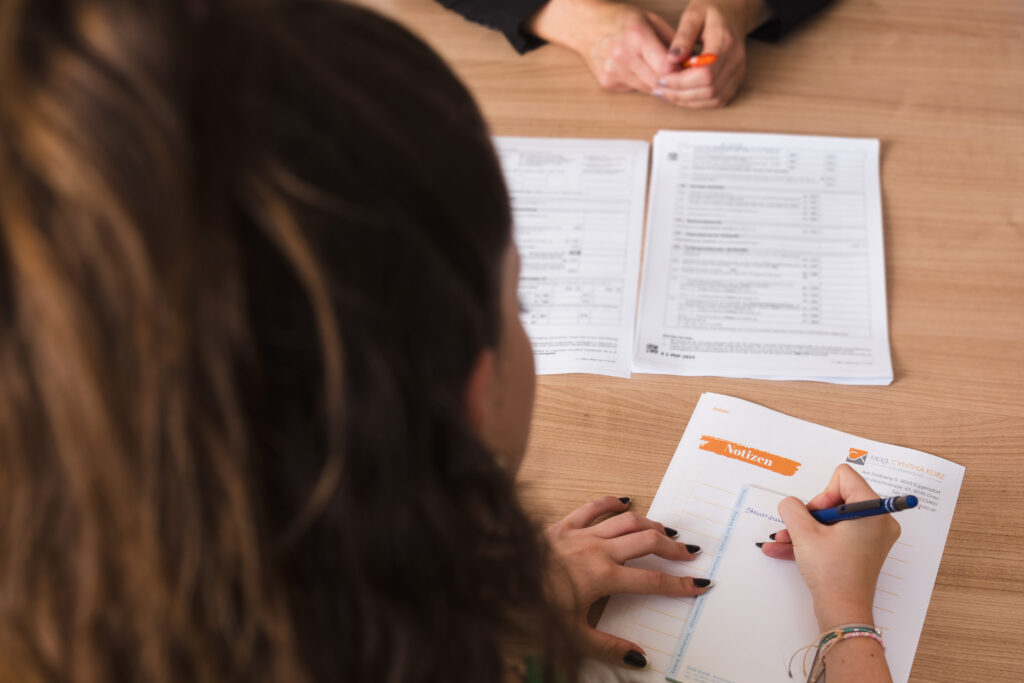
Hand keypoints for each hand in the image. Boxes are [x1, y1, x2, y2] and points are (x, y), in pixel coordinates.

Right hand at [527, 0, 675, 92]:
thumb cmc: (618, 19)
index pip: (666, 67)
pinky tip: (639, 70)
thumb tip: (693, 59)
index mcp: (636, 37)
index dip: (680, 72)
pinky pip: (634, 89)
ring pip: (648, 89)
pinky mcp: (607, 82)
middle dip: (673, 81)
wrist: (584, 25)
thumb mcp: (650, 19)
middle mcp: (623, 56)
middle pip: (658, 81)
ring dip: (659, 84)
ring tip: (665, 74)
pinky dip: (642, 83)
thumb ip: (672, 40)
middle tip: (683, 77)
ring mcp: (613, 72)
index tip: (688, 70)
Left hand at [544, 496, 707, 666]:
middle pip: (647, 543)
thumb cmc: (534, 607)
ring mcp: (582, 534)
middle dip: (672, 549)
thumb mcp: (572, 635)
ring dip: (651, 525)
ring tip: (666, 533)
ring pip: (627, 521)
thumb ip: (608, 646)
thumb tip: (639, 657)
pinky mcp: (564, 524)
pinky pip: (593, 506)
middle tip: (689, 554)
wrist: (500, 579)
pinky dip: (613, 502)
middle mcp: (598, 551)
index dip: (679, 585)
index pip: (652, 581)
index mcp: (604, 578)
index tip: (699, 585)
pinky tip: (625, 502)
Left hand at [653, 0, 770, 107]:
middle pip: (709, 90)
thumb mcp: (693, 14)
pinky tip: (680, 94)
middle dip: (680, 93)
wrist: (733, 12)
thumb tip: (671, 59)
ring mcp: (738, 72)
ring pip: (714, 99)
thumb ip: (682, 36)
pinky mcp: (736, 80)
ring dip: (687, 100)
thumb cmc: (711, 11)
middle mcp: (736, 60)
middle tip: (659, 89)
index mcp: (725, 42)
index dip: (681, 81)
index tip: (662, 78)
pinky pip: (718, 100)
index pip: (705, 73)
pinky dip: (697, 101)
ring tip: (666, 93)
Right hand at [761, 464, 900, 629]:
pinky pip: (835, 535)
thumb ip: (792, 508)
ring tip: (783, 540)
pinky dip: (813, 540)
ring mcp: (871, 537)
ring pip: (832, 519)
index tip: (815, 515)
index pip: (845, 477)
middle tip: (800, 530)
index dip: (822, 493)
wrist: (842, 612)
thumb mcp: (804, 533)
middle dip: (811, 513)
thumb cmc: (832, 573)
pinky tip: (784, 548)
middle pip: (837, 497)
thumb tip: (790, 503)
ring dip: (805, 528)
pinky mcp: (861, 551)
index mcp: (873, 510)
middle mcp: (878, 521)